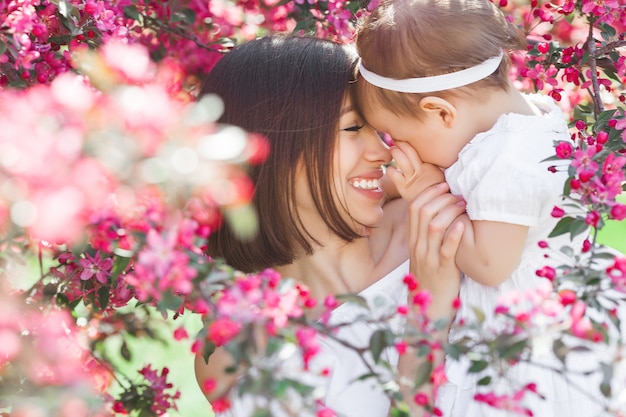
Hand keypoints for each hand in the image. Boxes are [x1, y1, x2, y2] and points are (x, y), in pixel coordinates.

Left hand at [385, 142, 443, 201]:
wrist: (438, 208)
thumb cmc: (436, 193)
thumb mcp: (436, 176)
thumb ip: (430, 167)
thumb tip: (424, 155)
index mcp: (430, 166)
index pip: (417, 151)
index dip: (408, 144)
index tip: (401, 136)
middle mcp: (421, 171)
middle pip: (410, 153)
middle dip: (402, 144)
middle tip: (395, 139)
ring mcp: (412, 179)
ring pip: (403, 162)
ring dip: (396, 154)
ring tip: (392, 148)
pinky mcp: (404, 189)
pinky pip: (396, 176)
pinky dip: (391, 171)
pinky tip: (389, 169)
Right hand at [408, 182, 464, 320]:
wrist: (430, 308)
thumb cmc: (433, 277)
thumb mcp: (426, 254)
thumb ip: (430, 236)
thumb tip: (442, 213)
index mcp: (414, 240)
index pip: (414, 208)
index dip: (429, 193)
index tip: (444, 185)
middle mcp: (418, 247)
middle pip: (423, 212)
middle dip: (441, 199)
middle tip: (458, 194)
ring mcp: (429, 258)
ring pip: (434, 226)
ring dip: (450, 211)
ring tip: (464, 206)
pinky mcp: (442, 269)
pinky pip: (446, 248)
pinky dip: (455, 234)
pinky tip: (463, 225)